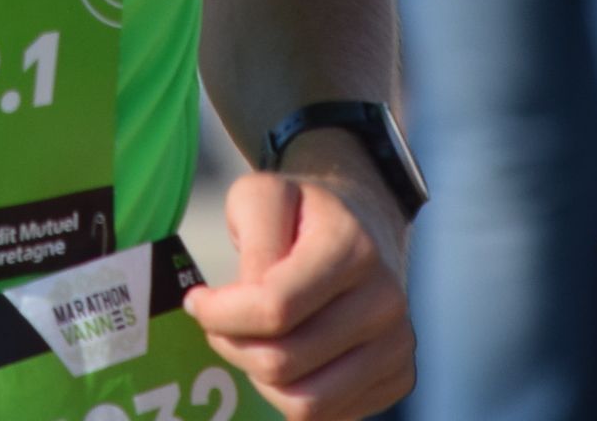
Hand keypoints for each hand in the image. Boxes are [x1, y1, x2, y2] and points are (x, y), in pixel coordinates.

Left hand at [186, 165, 414, 418]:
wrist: (361, 226)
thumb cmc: (298, 216)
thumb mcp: (261, 197)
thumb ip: (252, 237)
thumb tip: (250, 295)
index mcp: (352, 247)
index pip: (273, 309)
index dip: (220, 314)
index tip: (197, 301)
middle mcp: (385, 300)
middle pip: (283, 362)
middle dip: (233, 347)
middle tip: (221, 325)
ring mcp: (397, 343)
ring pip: (306, 403)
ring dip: (260, 379)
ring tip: (250, 344)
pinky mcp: (399, 377)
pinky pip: (329, 417)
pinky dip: (293, 397)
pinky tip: (287, 359)